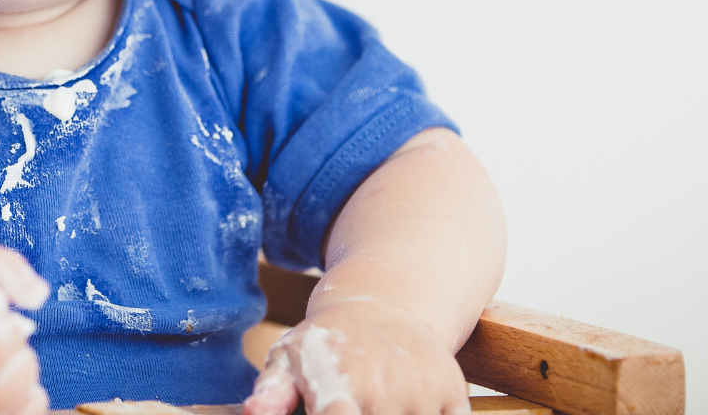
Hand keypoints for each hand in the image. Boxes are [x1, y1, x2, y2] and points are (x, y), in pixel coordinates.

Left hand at [243, 299, 470, 414]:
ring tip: (376, 400)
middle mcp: (385, 391)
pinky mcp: (455, 397)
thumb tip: (252, 414)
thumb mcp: (290, 360)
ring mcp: (423, 395)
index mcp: (339, 387)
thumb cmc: (328, 343)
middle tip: (355, 401)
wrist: (385, 303)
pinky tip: (406, 404)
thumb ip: (272, 392)